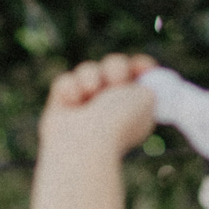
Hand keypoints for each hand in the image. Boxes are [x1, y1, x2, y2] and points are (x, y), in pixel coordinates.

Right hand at [38, 54, 160, 158]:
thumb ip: (148, 84)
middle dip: (115, 67)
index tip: (142, 66)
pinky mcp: (60, 107)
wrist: (86, 142)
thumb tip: (142, 77)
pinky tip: (73, 103)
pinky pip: (64, 82)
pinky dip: (69, 88)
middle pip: (113, 68)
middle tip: (115, 81)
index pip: (138, 79)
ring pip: (88, 70)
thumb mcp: (148, 97)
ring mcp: (84, 107)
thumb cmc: (120, 122)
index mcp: (134, 110)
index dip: (140, 67)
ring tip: (90, 91)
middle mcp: (110, 108)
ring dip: (90, 75)